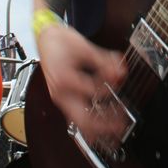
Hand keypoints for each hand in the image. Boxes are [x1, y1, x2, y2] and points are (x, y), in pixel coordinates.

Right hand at [37, 24, 126, 142]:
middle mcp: (61, 94)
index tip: (118, 77)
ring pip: (80, 123)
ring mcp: (61, 99)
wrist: (45, 40)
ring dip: (99, 127)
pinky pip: (77, 117)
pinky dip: (92, 120)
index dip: (109, 85)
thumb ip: (104, 61)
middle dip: (104, 126)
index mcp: (64, 79)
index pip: (92, 90)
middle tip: (121, 124)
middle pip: (83, 121)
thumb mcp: (85, 47)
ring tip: (116, 127)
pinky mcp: (64, 99)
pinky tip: (105, 118)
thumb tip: (119, 72)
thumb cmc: (61, 41)